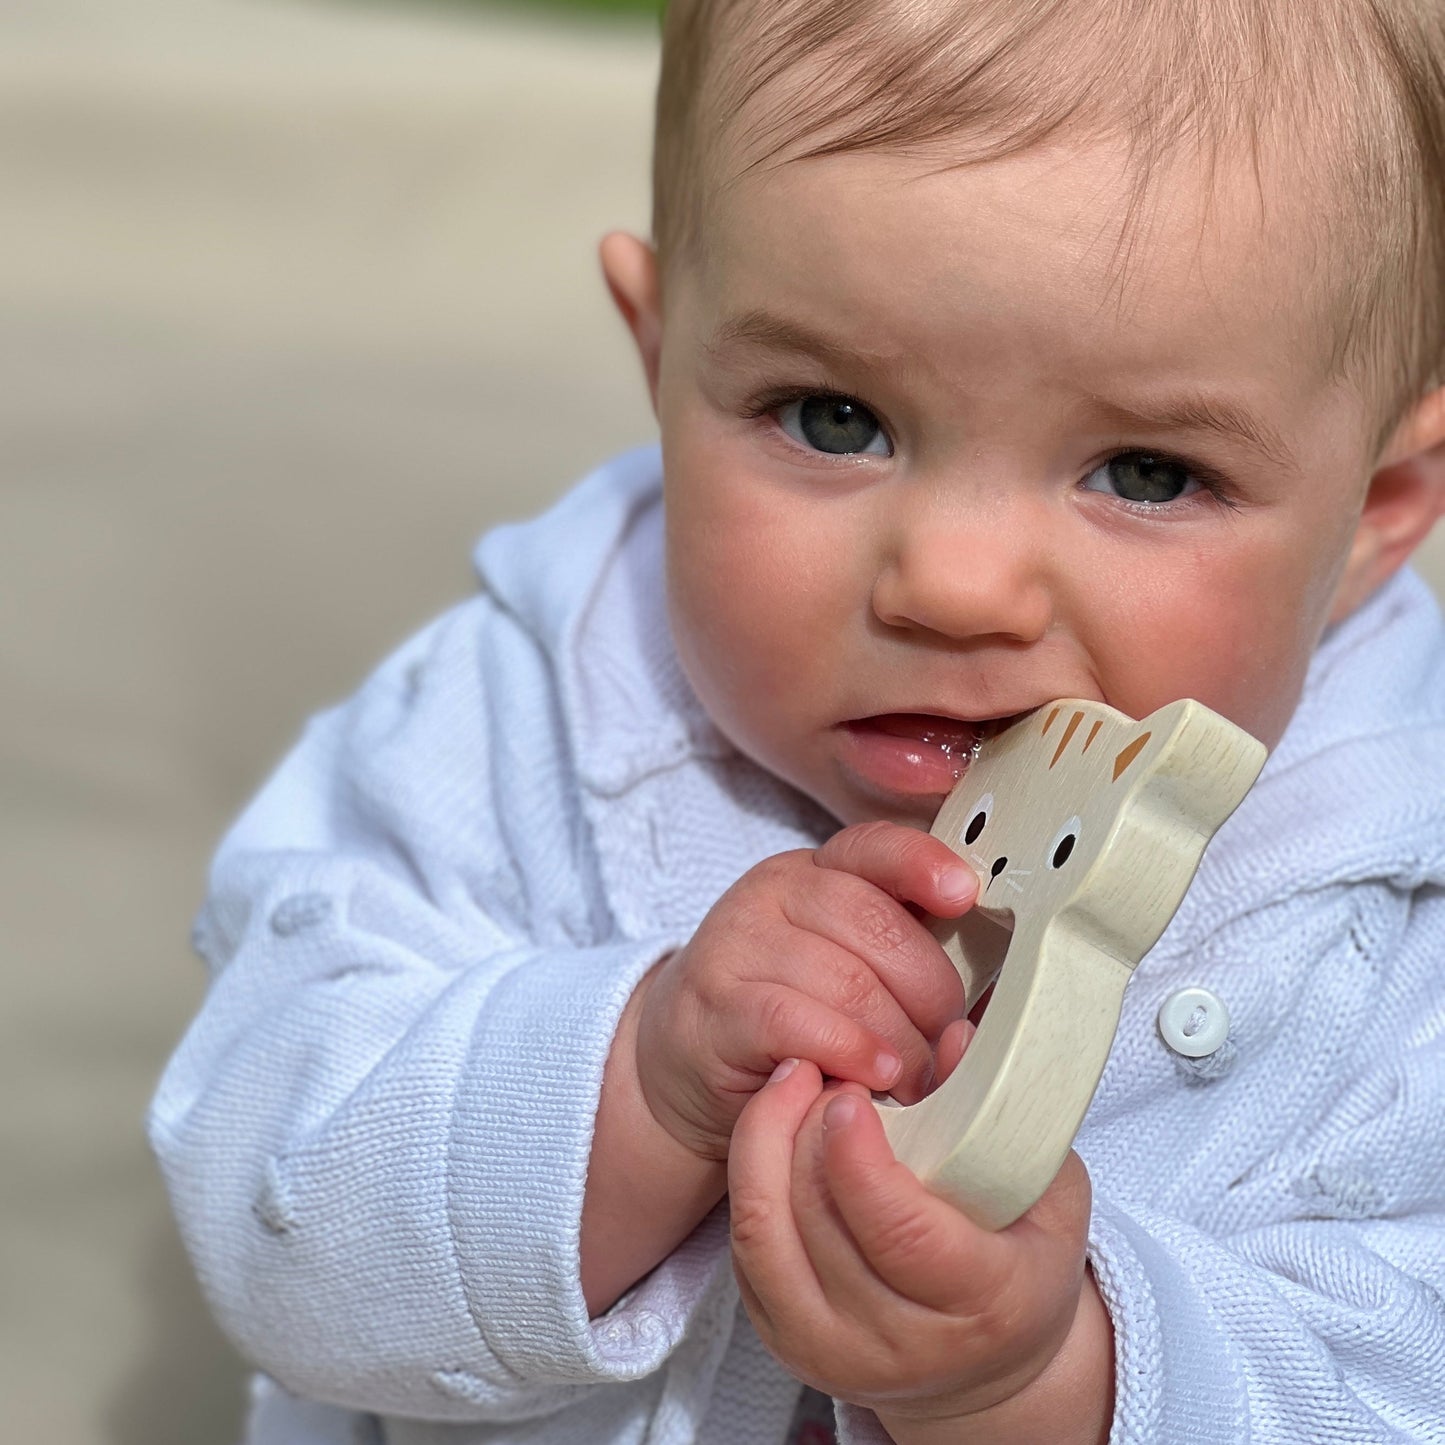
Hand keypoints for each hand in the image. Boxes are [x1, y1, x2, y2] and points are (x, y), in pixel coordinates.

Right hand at [635, 822, 976, 1160]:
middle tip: (946, 1047)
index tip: (965, 895)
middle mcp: (772, 894)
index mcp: (814, 871)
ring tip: (914, 1080)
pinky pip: (796, 1018)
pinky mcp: (716, 1006)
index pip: (874, 846)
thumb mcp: (846, 967)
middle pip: (876, 925)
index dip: (923, 865)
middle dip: (929, 994)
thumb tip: (990, 992)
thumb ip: (904, 960)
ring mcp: (737, 944)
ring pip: (845, 980)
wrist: (684, 1063)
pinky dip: (847, 1049)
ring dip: (897, 1040)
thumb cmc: (788, 1018)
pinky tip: (872, 1077)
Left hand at [728, 1057, 1105, 1438]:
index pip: (900, 1231)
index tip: (851, 1093)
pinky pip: (745, 1248)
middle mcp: (899, 1346)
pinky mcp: (783, 1340)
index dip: (860, 1155)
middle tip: (823, 1075)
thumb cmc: (1022, 1262)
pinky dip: (751, 1177)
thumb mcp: (1047, 1189)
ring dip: (763, 1144)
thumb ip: (1005, 1113)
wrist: (989, 1367)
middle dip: (805, 1128)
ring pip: (763, 1234)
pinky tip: (776, 1134)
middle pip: (817, 1223)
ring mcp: (831, 1350)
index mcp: (983, 1303)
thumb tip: (954, 1037)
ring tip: (791, 1088)